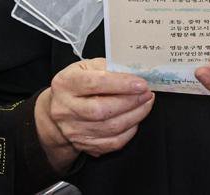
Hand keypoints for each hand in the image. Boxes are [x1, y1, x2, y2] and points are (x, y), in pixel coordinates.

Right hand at [36, 59, 153, 168]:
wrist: (61, 108)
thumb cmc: (81, 83)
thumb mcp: (90, 67)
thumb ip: (111, 67)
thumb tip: (138, 73)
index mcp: (66, 83)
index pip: (95, 83)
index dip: (121, 84)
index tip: (142, 84)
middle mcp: (64, 109)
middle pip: (101, 110)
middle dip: (131, 102)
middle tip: (148, 94)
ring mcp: (72, 129)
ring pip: (110, 128)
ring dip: (135, 115)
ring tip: (146, 103)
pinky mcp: (83, 144)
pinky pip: (112, 143)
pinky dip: (130, 131)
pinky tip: (136, 119)